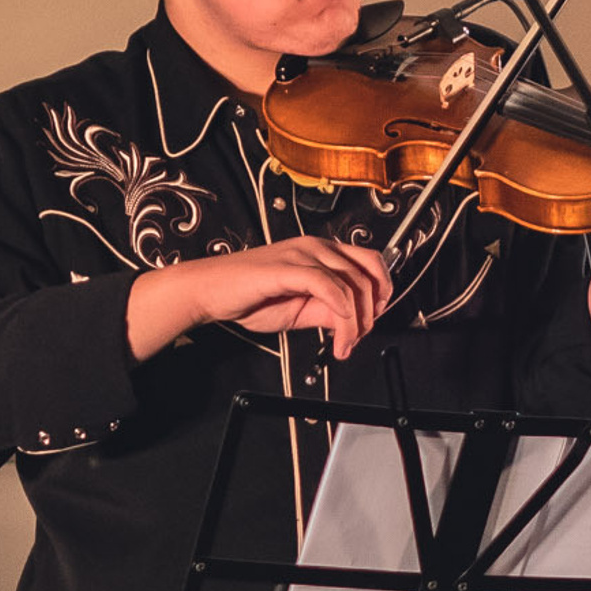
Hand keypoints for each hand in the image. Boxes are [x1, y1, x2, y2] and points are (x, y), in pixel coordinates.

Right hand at [127, 237, 391, 361]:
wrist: (208, 292)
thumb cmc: (246, 297)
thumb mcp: (298, 310)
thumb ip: (326, 311)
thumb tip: (352, 322)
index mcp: (320, 252)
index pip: (369, 263)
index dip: (381, 294)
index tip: (370, 323)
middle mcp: (315, 247)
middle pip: (368, 271)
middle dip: (372, 311)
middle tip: (359, 338)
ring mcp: (302, 254)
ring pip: (351, 282)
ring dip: (356, 320)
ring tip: (344, 344)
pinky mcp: (288, 267)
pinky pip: (328, 286)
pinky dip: (341, 313)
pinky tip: (336, 334)